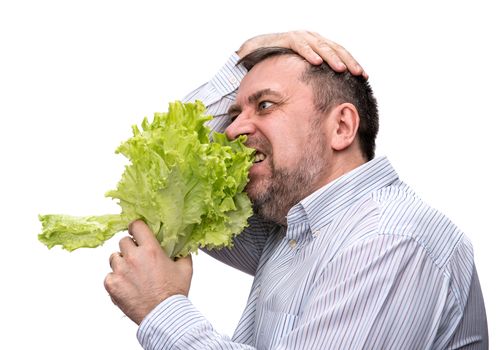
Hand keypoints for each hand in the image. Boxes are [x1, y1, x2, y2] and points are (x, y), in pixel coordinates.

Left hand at [104, 220, 192, 324]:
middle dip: (130, 247)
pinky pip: (108, 275)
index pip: (136, 225)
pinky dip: (116, 279)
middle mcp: (133, 257)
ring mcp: (120, 271)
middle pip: (123, 241)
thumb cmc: (174, 293)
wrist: (163, 316)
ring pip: (113, 257)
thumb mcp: (185, 268)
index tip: (137, 232)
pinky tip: (127, 285)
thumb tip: (181, 247)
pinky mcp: (112, 285)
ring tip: (131, 273)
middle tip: (137, 257)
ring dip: (121, 262)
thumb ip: (182, 254)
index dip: (136, 227)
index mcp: (150, 250)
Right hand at [237, 30, 367, 78]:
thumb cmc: (279, 67)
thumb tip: (329, 99)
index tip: (364, 76)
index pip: (340, 53)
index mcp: (318, 46)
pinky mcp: (287, 39)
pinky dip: (309, 53)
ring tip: (341, 69)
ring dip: (332, 58)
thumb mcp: (300, 75)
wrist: (253, 54)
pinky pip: (300, 45)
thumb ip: (313, 81)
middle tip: (358, 73)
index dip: (352, 63)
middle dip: (348, 61)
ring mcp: (301, 37)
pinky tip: (317, 62)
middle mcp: (312, 39)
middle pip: (335, 49)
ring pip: (321, 46)